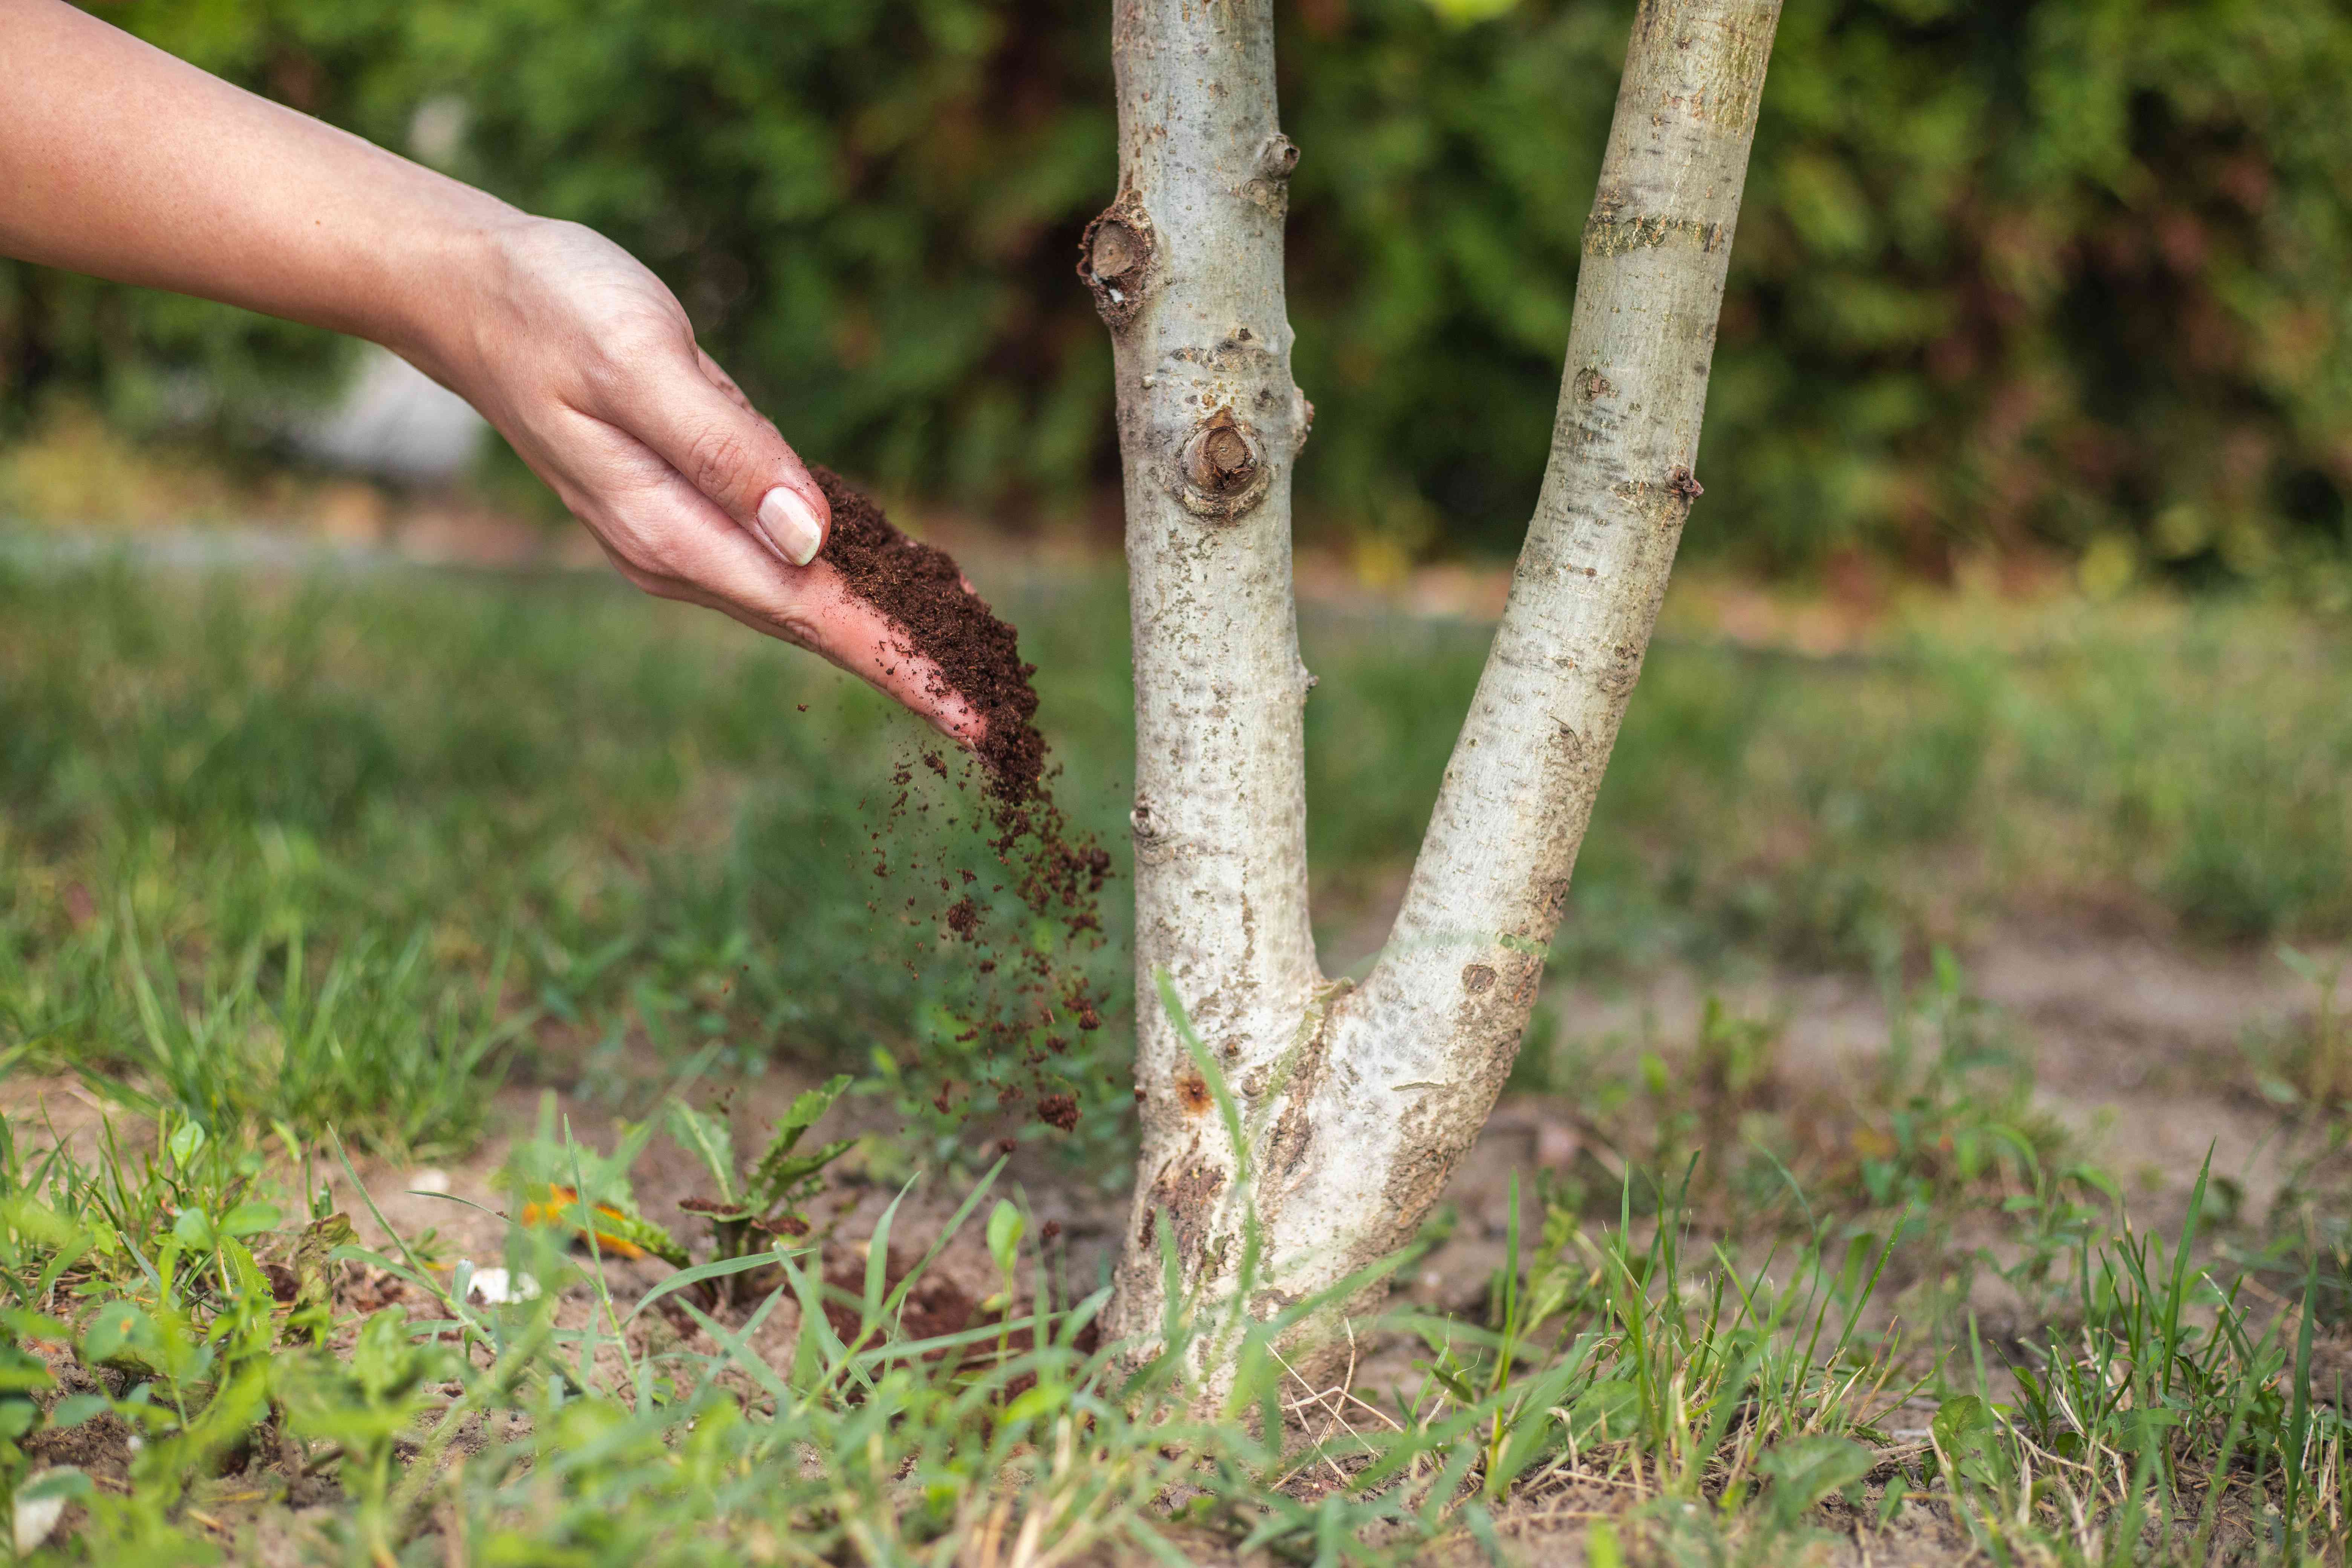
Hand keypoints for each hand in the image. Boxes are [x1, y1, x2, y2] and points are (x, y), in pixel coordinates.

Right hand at [415, 218, 981, 739]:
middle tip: (1000, 714)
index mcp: (672, 531)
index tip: (969, 718)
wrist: (472, 292)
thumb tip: (807, 537)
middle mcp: (679, 555)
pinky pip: (788, 558)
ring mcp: (683, 537)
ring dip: (890, 629)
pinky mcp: (691, 506)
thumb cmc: (550, 310)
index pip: (816, 617)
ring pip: (809, 598)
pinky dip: (853, 578)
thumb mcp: (639, 361)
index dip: (904, 666)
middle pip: (821, 625)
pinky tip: (903, 586)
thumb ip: (723, 450)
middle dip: (913, 666)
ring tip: (975, 658)